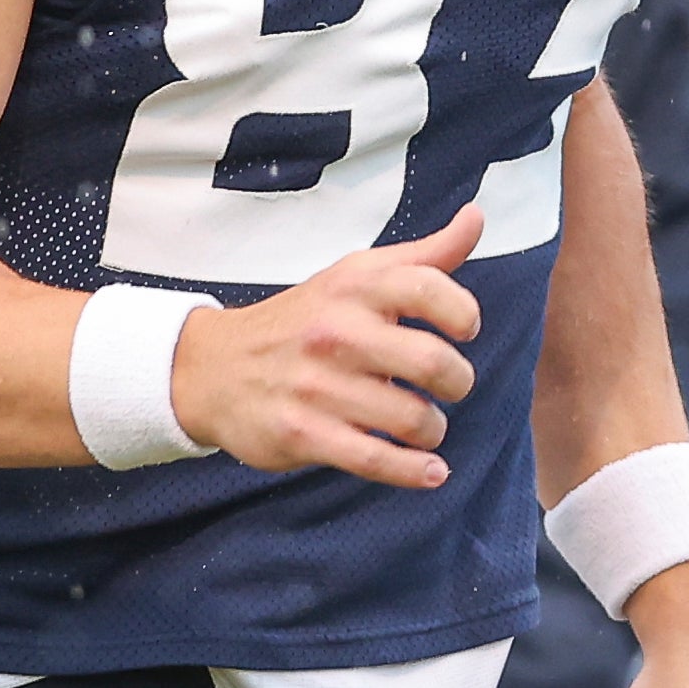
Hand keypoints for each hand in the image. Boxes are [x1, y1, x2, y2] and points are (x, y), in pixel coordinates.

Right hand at [170, 203, 484, 489]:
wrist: (212, 368)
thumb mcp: (354, 276)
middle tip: (449, 387)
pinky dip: (415, 471)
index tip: (464, 330)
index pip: (428, 288)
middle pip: (432, 362)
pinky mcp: (303, 434)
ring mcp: (318, 386)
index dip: (463, 313)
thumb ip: (423, 255)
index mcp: (352, 288)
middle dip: (458, 382)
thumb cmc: (304, 321)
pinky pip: (376, 460)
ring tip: (424, 425)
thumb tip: (476, 216)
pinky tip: (432, 471)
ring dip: (433, 429)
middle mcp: (336, 332)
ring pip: (411, 418)